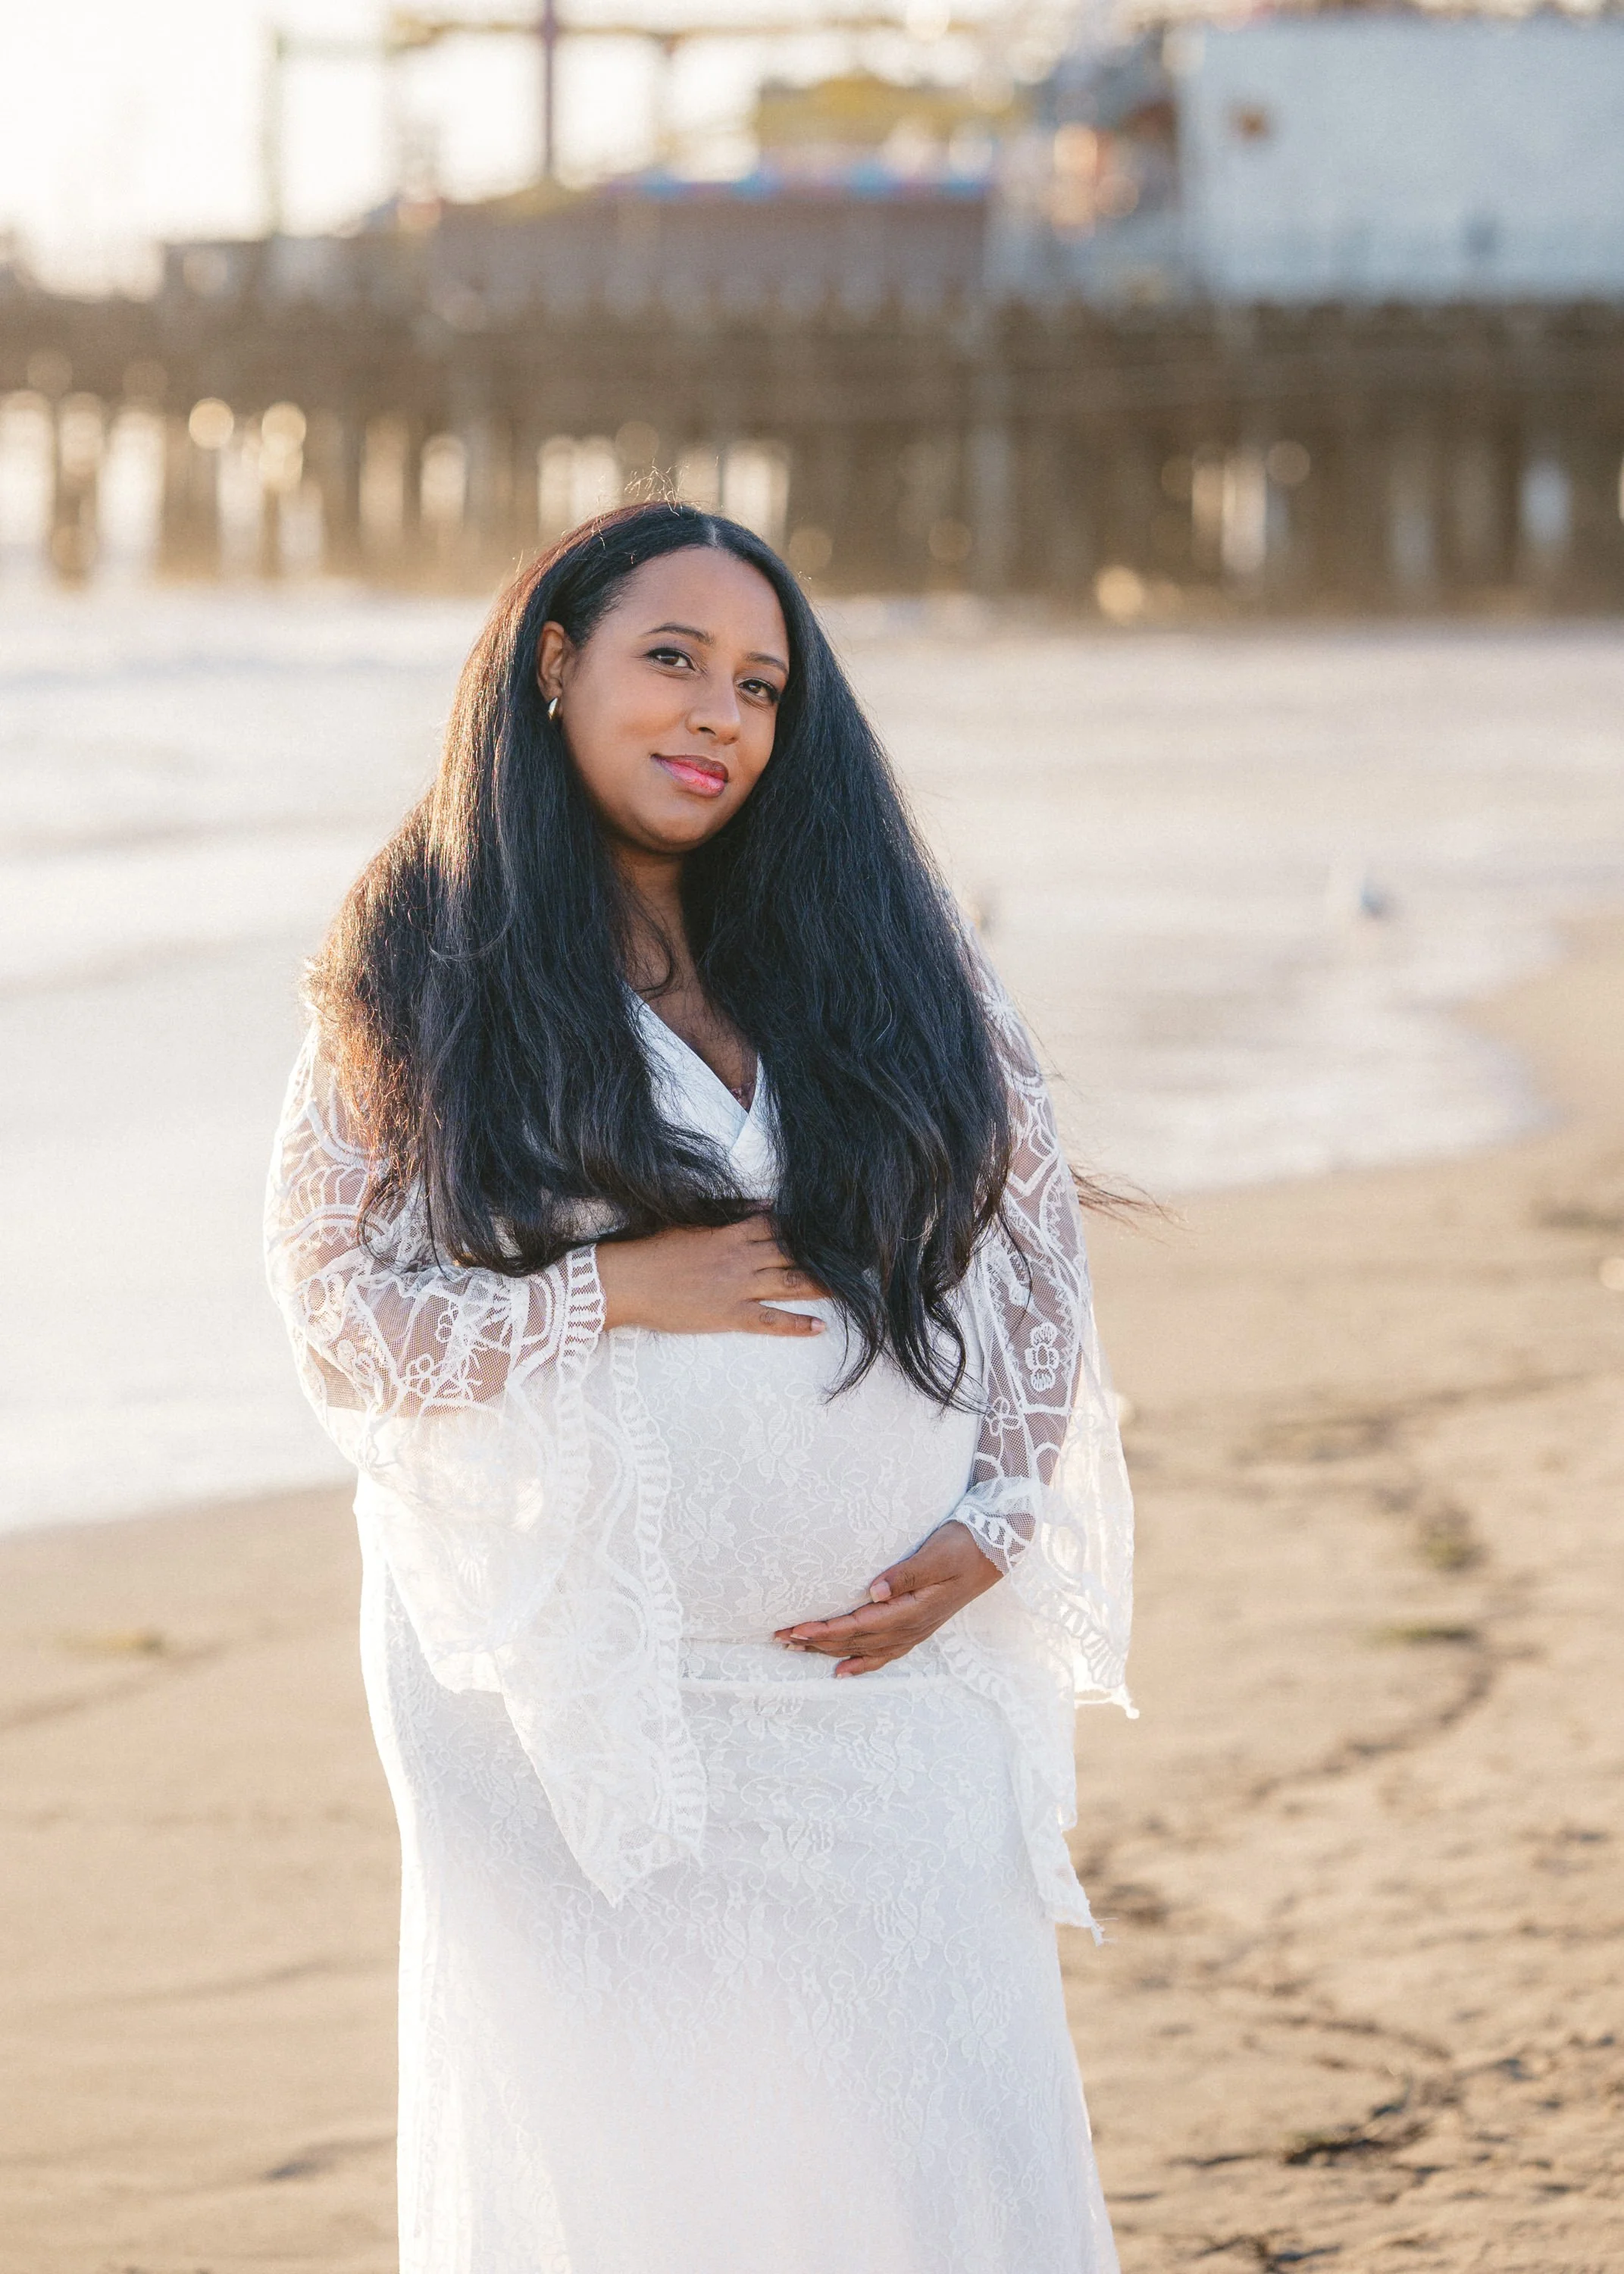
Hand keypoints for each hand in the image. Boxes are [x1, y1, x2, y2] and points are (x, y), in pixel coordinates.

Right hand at [596, 1216, 828, 1336]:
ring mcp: (737, 1288)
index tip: (834, 1228)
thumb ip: (731, 1212)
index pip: (779, 1225)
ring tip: (849, 1287)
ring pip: (789, 1283)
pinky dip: (796, 1324)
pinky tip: (819, 1326)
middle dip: (824, 1254)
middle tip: (855, 1257)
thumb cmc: (653, 1248)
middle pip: (793, 1252)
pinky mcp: (729, 1315)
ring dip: (821, 1285)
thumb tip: (767, 1204)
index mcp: (731, 1232)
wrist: (625, 1280)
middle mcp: (741, 1258)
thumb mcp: (693, 1221)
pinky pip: (770, 1321)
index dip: (808, 1227)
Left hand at [773, 1519, 1001, 1676]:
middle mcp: (910, 1628)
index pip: (858, 1625)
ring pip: (864, 1649)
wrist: (994, 1553)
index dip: (825, 1629)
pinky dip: (860, 1664)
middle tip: (780, 1638)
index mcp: (911, 1611)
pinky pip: (884, 1654)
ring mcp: (915, 1631)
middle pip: (855, 1640)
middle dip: (816, 1640)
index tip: (795, 1628)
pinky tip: (842, 1670)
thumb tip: (874, 1591)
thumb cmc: (963, 1546)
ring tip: (796, 1649)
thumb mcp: (937, 1553)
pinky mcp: (917, 1627)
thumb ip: (907, 1573)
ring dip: (829, 1650)